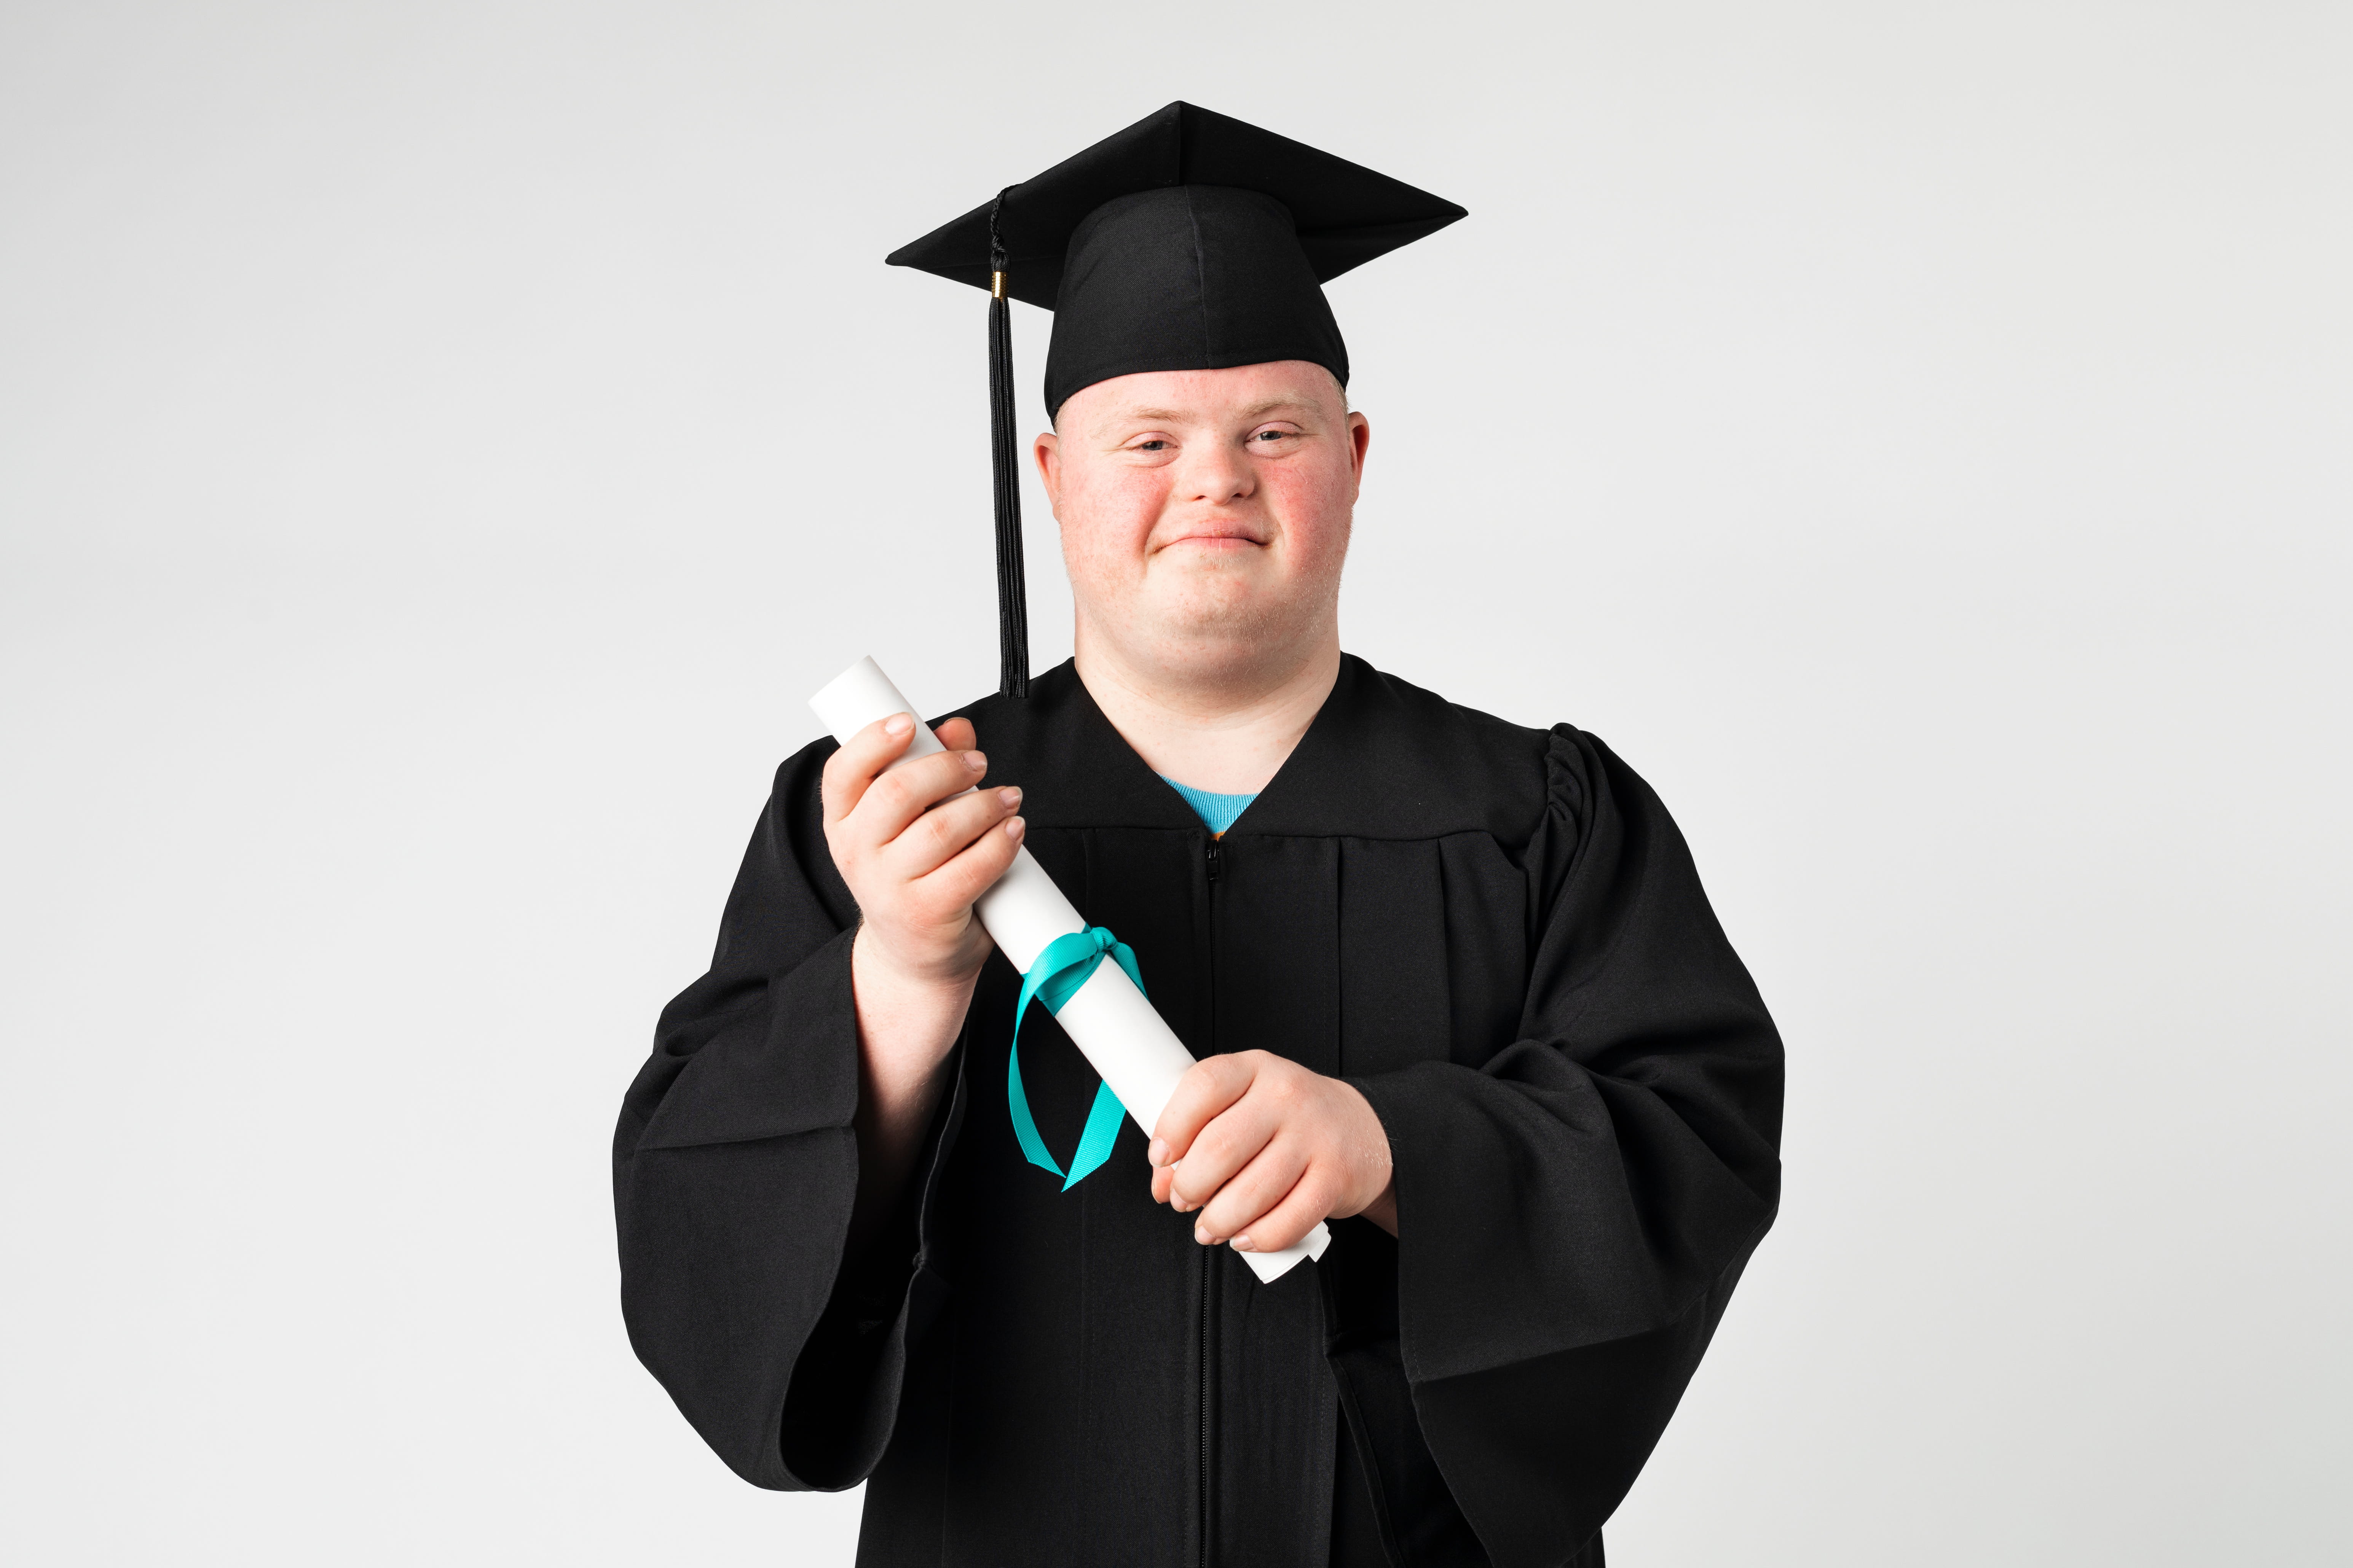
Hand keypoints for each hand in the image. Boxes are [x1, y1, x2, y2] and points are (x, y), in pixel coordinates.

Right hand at [824, 713, 1024, 1250]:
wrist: (917, 957)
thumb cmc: (915, 876)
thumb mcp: (908, 824)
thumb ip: (929, 770)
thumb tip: (958, 730)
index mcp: (843, 824)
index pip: (843, 772)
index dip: (873, 741)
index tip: (909, 722)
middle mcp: (857, 855)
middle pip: (897, 792)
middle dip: (947, 768)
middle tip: (980, 765)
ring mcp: (889, 889)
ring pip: (941, 827)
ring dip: (984, 804)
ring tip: (1008, 798)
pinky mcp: (928, 915)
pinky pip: (971, 868)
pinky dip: (1001, 842)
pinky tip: (1015, 830)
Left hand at [1148, 1051, 1397, 1249]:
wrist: (1362, 1129)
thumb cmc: (1288, 1120)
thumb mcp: (1243, 1107)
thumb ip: (1198, 1136)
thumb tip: (1163, 1183)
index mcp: (1254, 1068)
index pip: (1204, 1085)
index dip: (1172, 1125)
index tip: (1159, 1156)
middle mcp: (1286, 1095)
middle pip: (1220, 1146)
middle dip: (1190, 1185)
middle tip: (1184, 1200)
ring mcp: (1314, 1135)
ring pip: (1251, 1192)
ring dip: (1218, 1221)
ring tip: (1209, 1227)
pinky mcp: (1336, 1177)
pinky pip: (1288, 1220)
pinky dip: (1258, 1238)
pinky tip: (1244, 1237)